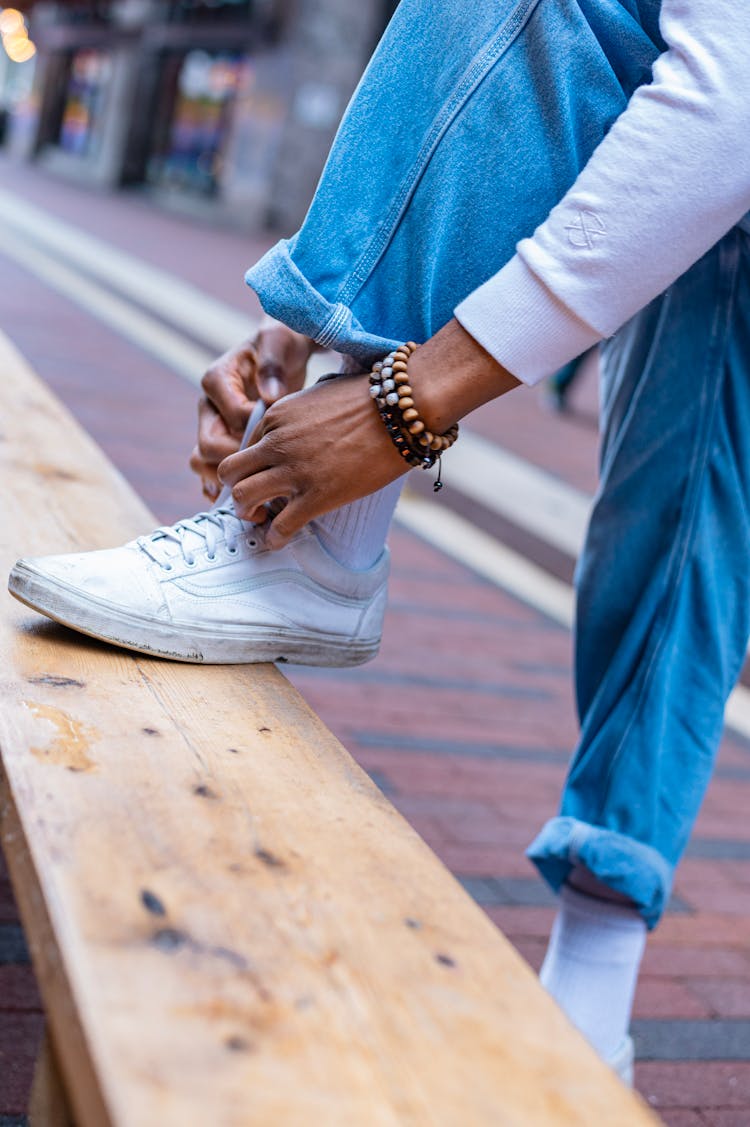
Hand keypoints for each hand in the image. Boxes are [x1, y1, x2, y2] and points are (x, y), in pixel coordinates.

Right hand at [190, 320, 313, 501]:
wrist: (281, 353)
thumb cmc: (279, 345)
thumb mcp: (278, 343)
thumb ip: (272, 365)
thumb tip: (269, 396)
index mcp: (217, 381)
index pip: (227, 417)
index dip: (253, 432)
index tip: (280, 435)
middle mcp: (209, 408)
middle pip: (206, 448)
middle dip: (237, 464)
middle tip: (269, 473)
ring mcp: (213, 428)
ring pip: (202, 464)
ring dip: (226, 482)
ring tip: (257, 495)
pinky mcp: (223, 443)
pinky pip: (212, 472)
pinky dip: (227, 488)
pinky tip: (250, 500)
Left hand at [218, 374, 408, 547]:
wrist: (399, 410)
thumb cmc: (370, 398)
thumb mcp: (321, 394)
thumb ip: (302, 413)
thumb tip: (305, 423)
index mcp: (276, 416)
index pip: (244, 446)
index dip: (252, 465)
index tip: (262, 477)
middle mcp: (276, 443)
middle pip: (230, 472)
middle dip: (234, 488)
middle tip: (251, 500)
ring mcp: (294, 471)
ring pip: (243, 498)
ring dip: (247, 512)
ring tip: (260, 519)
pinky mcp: (316, 496)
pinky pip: (281, 525)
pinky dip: (274, 537)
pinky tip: (278, 540)